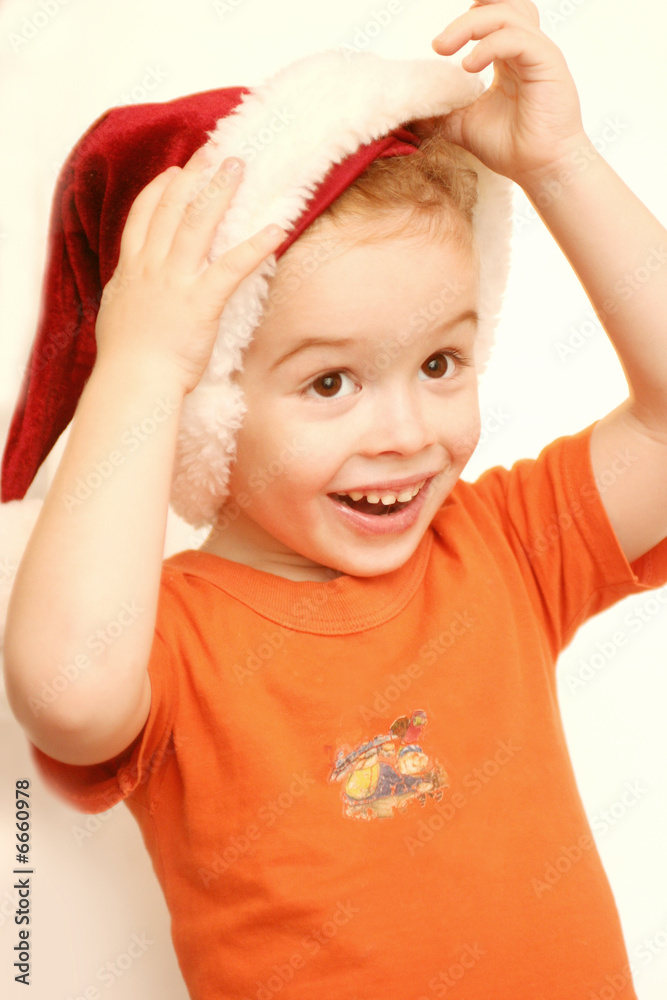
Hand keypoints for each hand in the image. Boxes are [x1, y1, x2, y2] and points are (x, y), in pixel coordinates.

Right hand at [95, 147, 286, 393]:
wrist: (132, 382)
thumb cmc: (126, 361)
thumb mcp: (118, 317)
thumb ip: (127, 296)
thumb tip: (129, 293)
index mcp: (131, 271)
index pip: (144, 217)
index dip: (161, 190)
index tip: (176, 171)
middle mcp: (151, 268)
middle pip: (172, 208)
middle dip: (195, 176)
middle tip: (216, 150)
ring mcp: (176, 282)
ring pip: (198, 224)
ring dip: (220, 191)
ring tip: (239, 166)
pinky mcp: (201, 302)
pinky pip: (232, 267)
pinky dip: (256, 245)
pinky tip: (276, 228)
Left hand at [432, 0, 586, 186]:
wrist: (541, 170)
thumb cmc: (511, 148)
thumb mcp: (463, 125)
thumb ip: (441, 110)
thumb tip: (410, 109)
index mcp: (509, 57)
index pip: (491, 14)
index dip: (465, 21)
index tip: (438, 48)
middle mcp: (525, 48)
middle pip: (499, 5)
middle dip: (464, 19)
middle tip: (438, 45)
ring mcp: (538, 52)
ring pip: (506, 13)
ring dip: (471, 24)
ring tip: (445, 49)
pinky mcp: (547, 62)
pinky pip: (515, 38)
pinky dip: (488, 46)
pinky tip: (468, 66)